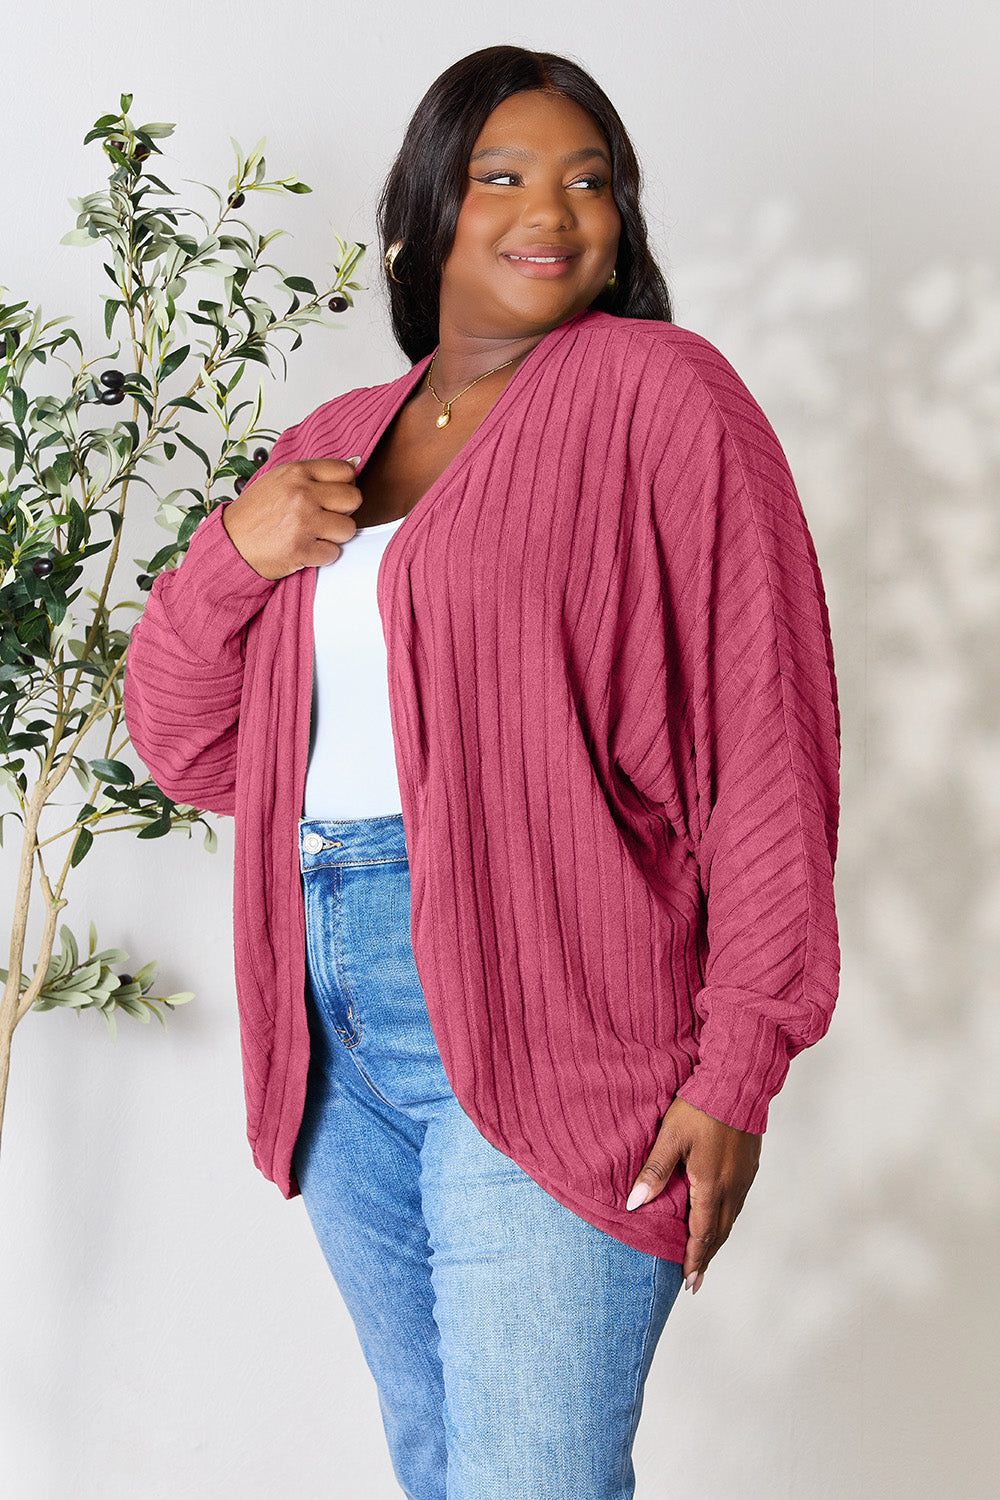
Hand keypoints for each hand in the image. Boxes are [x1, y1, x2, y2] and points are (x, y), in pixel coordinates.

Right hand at [221, 456, 363, 578]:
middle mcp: (301, 494)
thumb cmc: (254, 513)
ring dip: (334, 536)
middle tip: (324, 518)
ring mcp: (302, 522)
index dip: (344, 486)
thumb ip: (315, 474)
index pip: (346, 471)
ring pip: (348, 528)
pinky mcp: (302, 550)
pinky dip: (322, 555)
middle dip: (343, 511)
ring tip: (313, 534)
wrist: (230, 544)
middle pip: (354, 499)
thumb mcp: (280, 480)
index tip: (332, 497)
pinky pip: (334, 553)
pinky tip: (305, 549)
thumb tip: (355, 463)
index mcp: (296, 472)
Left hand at [626, 1097, 760, 1293]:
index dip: (694, 1259)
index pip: (701, 1233)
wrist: (738, 1083)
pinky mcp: (750, 1166)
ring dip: (717, 1239)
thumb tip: (633, 1205)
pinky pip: (738, 1202)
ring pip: (730, 1218)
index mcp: (711, 1185)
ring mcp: (744, 1177)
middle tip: (695, 1281)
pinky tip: (720, 1218)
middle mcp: (732, 1187)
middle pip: (719, 1232)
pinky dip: (726, 1219)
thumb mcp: (670, 1138)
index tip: (688, 1282)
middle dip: (706, 1257)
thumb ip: (653, 1172)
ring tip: (706, 1255)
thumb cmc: (700, 1108)